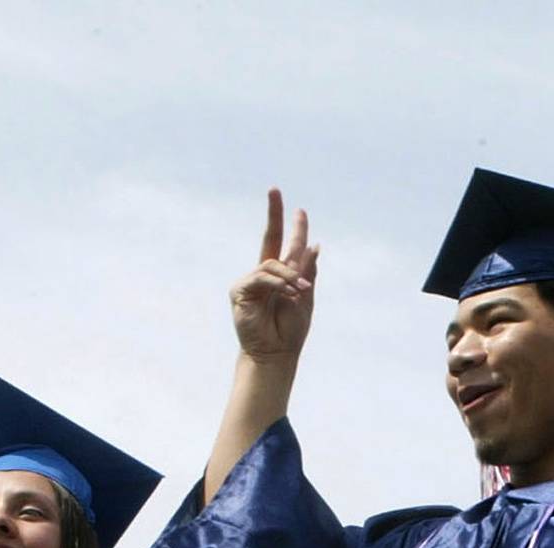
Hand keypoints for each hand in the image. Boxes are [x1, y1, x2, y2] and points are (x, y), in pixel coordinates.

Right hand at [231, 190, 317, 363]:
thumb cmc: (289, 330)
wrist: (275, 353)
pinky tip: (290, 295)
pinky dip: (279, 284)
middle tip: (274, 189)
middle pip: (269, 237)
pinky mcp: (239, 291)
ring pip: (272, 263)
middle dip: (273, 214)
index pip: (287, 244)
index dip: (293, 227)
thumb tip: (314, 244)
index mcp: (282, 275)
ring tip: (302, 291)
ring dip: (290, 276)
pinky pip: (262, 277)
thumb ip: (307, 272)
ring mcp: (250, 281)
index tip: (299, 209)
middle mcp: (264, 273)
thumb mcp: (306, 297)